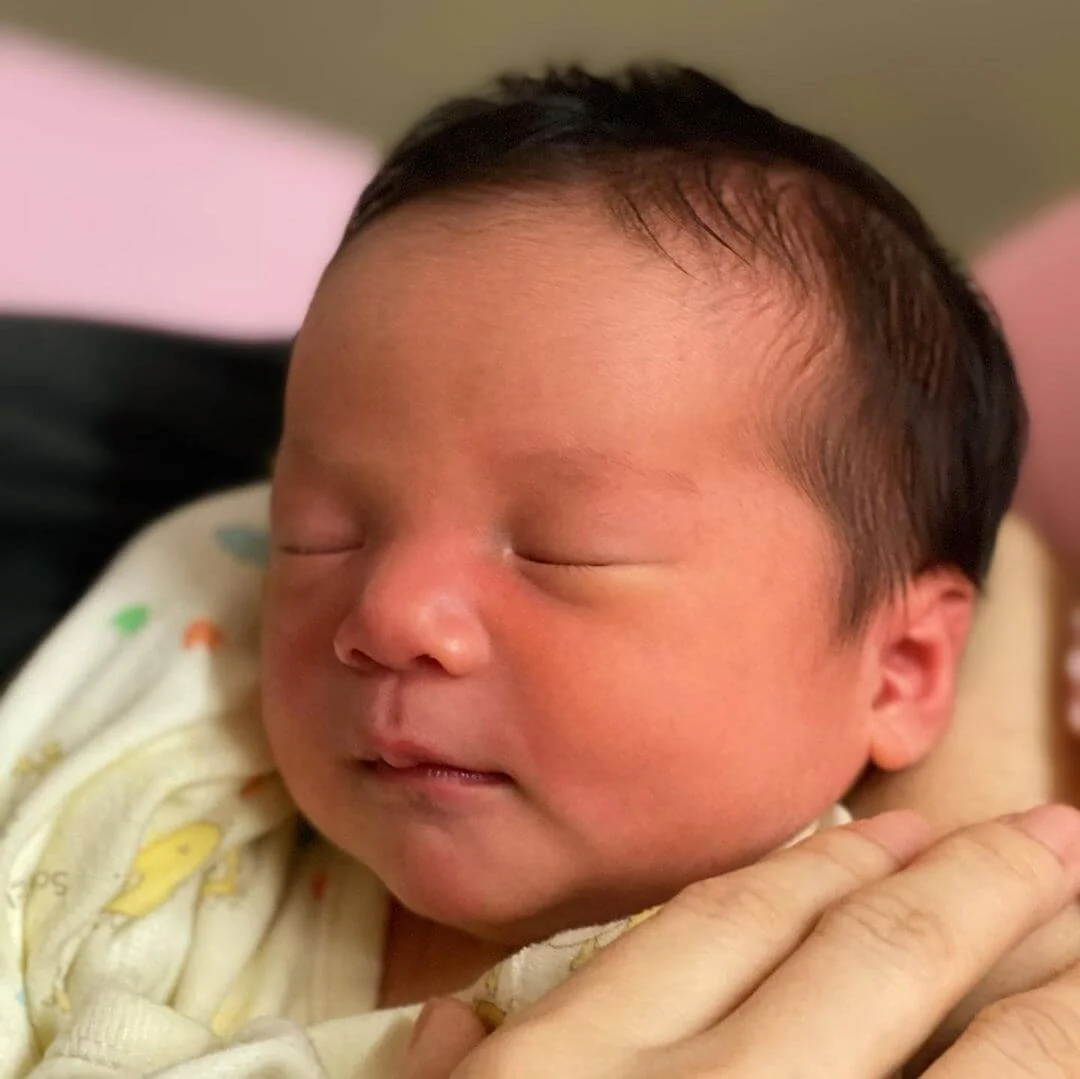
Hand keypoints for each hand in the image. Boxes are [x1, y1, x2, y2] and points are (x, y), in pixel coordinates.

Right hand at [399, 806, 1079, 1077]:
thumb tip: (448, 1027)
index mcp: (582, 1070)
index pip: (729, 923)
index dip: (819, 866)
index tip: (894, 829)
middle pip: (868, 961)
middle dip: (970, 890)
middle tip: (1052, 834)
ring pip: (965, 1064)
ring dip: (1049, 992)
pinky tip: (1070, 1061)